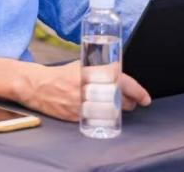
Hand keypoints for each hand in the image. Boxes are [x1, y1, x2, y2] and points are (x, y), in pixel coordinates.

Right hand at [16, 61, 150, 121]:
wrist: (38, 86)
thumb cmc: (63, 74)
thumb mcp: (82, 64)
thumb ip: (101, 68)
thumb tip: (121, 74)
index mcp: (89, 71)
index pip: (120, 80)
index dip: (136, 90)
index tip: (145, 97)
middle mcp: (86, 87)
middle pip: (119, 98)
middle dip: (130, 101)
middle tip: (133, 100)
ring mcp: (81, 102)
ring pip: (111, 111)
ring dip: (120, 110)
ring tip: (122, 107)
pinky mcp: (76, 115)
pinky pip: (98, 119)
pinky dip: (106, 117)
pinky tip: (106, 113)